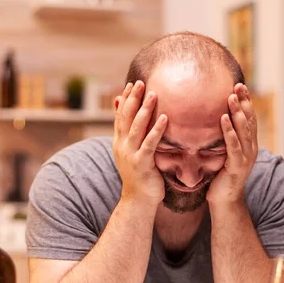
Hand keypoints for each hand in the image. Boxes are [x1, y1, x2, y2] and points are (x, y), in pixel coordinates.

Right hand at [113, 81, 167, 206]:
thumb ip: (129, 135)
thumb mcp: (131, 152)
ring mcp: (130, 154)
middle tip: (141, 82)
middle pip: (126, 117)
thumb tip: (127, 121)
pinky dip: (156, 130)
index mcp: (119, 142)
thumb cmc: (139, 175)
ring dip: (145, 109)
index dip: (126, 99)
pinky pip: (149, 143)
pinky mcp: (142, 163)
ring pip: (136, 127)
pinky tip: (164, 118)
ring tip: (153, 94)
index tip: (132, 84)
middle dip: (133, 99)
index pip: (120, 115)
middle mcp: (122, 146)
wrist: (137, 200)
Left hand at [206, 84, 257, 206]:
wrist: (224, 201)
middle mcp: (251, 149)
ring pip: (243, 130)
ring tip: (231, 97)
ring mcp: (246, 158)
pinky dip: (229, 131)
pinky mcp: (237, 166)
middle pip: (249, 120)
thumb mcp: (223, 153)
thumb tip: (212, 120)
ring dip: (237, 112)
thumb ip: (223, 139)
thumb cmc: (220, 177)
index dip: (246, 101)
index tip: (239, 85)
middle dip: (244, 102)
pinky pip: (233, 145)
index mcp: (248, 144)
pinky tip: (223, 118)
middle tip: (238, 85)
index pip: (249, 118)